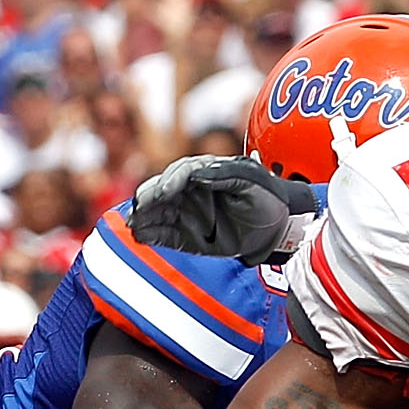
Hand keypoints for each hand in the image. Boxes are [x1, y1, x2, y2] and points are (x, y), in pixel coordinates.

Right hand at [125, 155, 316, 261]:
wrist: (275, 228)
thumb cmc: (265, 197)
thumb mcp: (251, 181)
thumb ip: (225, 175)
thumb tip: (196, 173)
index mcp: (205, 171)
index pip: (181, 172)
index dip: (171, 180)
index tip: (166, 191)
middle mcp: (189, 190)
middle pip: (162, 190)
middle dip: (149, 197)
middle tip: (140, 207)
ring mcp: (185, 212)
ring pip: (157, 212)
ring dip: (144, 216)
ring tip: (133, 223)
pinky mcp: (185, 235)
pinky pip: (163, 234)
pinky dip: (151, 235)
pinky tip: (141, 236)